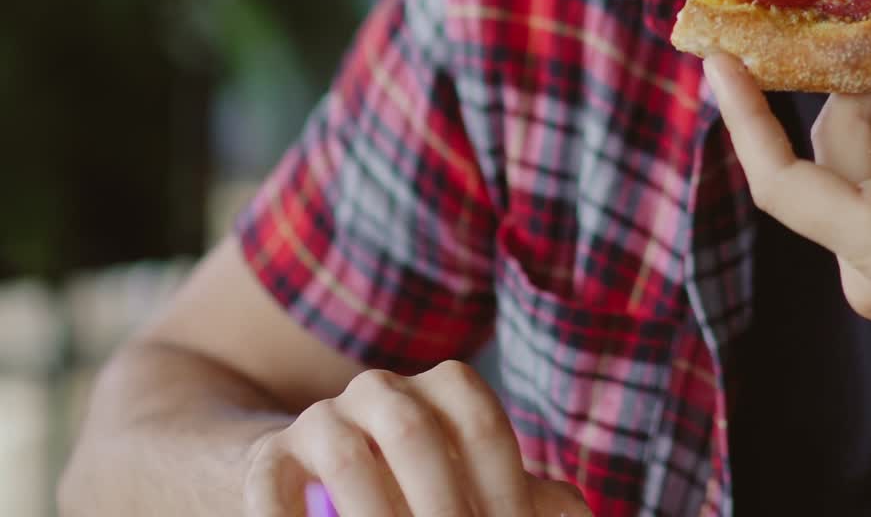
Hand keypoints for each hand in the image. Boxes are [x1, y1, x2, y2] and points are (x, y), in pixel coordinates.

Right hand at [243, 361, 591, 516]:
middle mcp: (381, 389)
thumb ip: (524, 497)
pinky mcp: (268, 460)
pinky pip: (274, 488)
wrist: (311, 473)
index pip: (479, 421)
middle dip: (439, 504)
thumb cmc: (413, 484)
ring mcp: (320, 419)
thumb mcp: (470, 482)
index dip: (502, 481)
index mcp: (441, 388)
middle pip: (414, 434)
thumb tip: (581, 516)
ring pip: (348, 458)